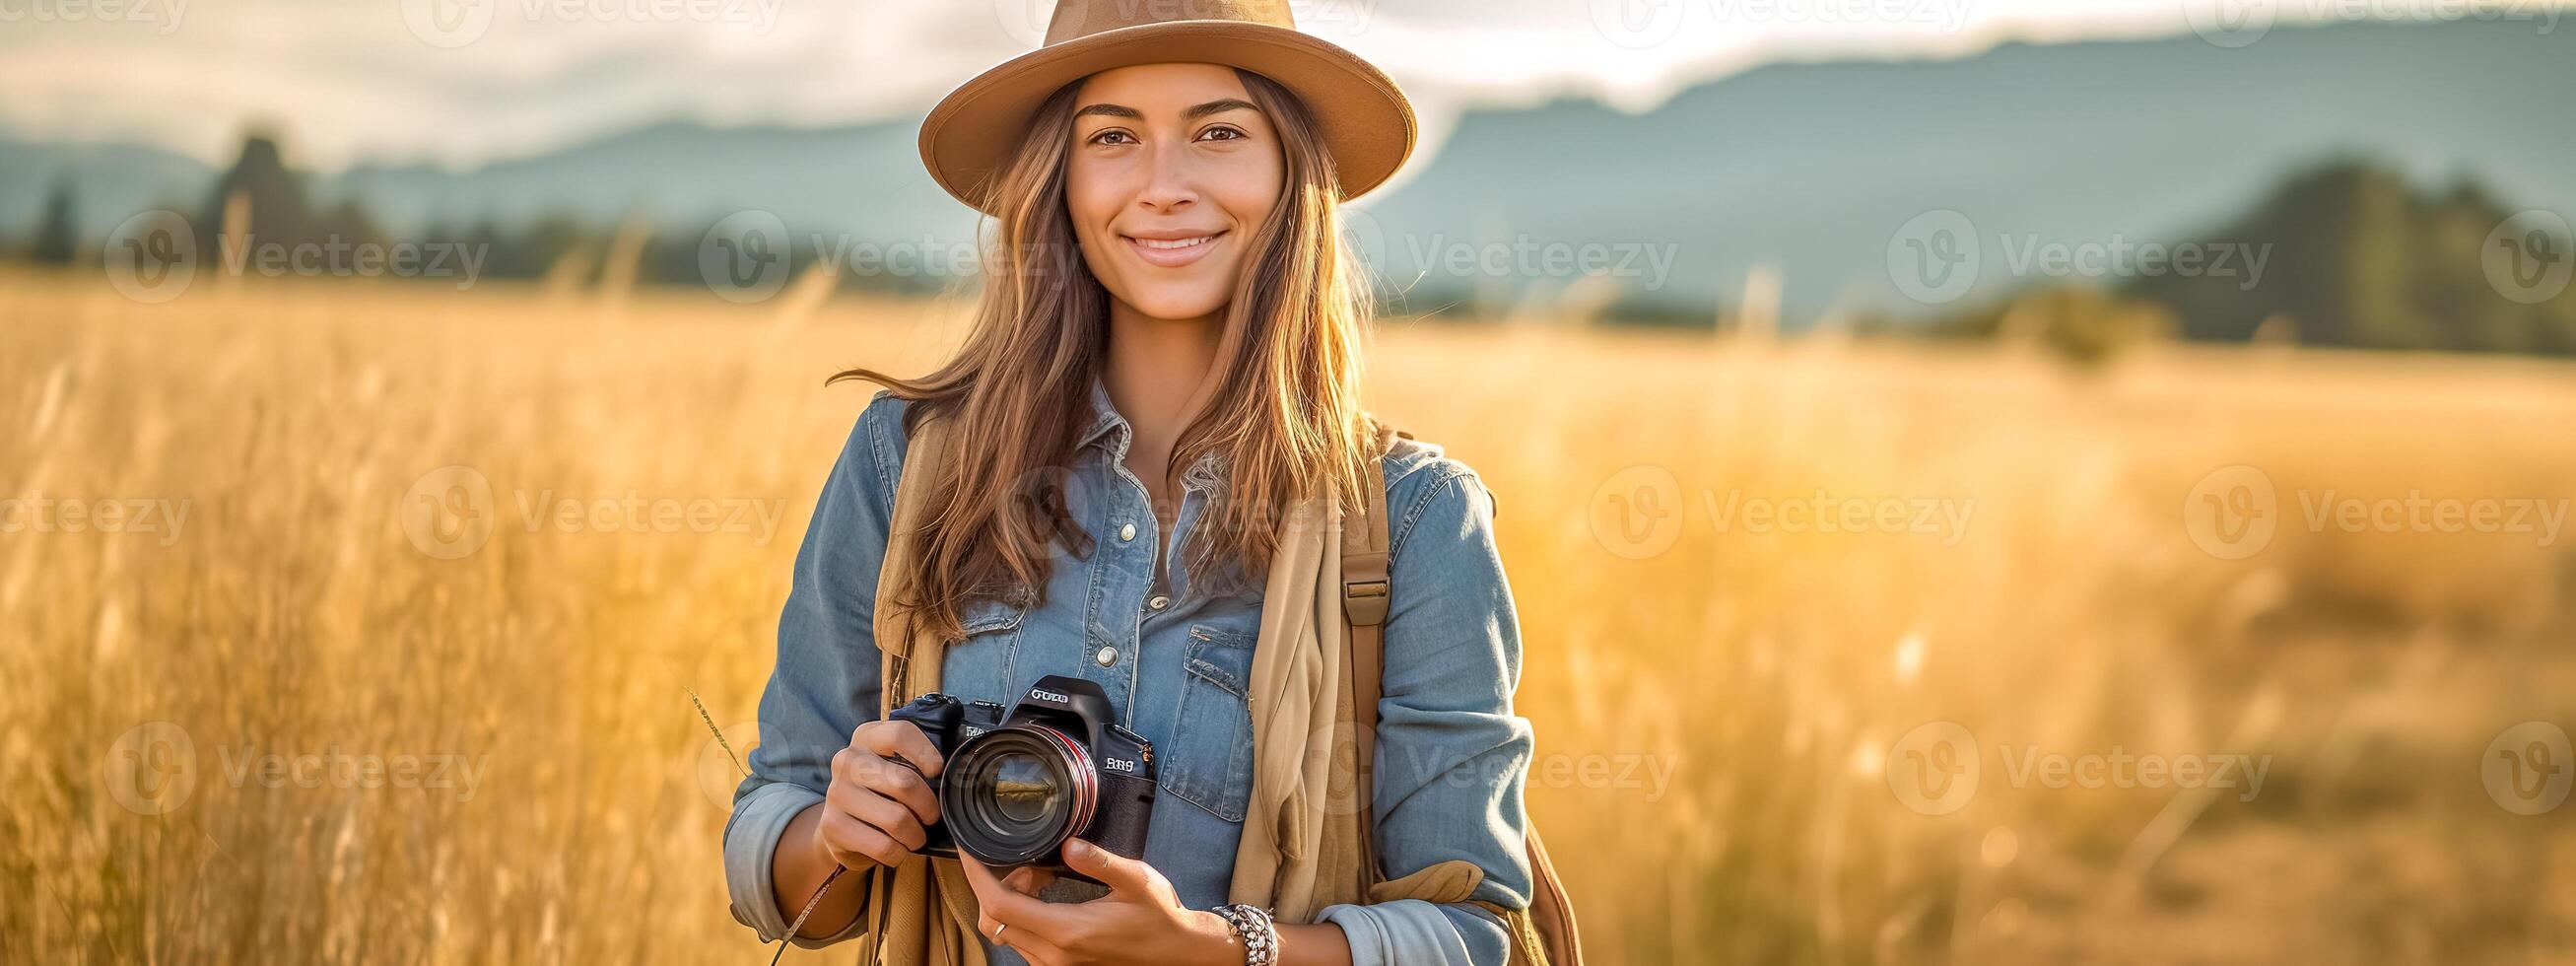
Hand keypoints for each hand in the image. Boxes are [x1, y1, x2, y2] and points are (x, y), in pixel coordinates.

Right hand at [811, 719, 943, 870]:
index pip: (900, 733)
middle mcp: (847, 760)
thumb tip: (959, 773)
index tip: (937, 772)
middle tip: (931, 817)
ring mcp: (837, 792)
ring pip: (896, 818)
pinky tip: (895, 848)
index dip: (927, 754)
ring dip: (915, 835)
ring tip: (915, 836)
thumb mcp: (894, 768)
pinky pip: (883, 845)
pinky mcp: (832, 825)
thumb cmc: (880, 794)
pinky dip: (898, 853)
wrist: (840, 827)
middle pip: (904, 782)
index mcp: (866, 737)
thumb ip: (918, 762)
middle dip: (928, 807)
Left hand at [960, 838, 1239, 965]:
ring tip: (1038, 873)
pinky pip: (1022, 940)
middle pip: (993, 920)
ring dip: (1009, 898)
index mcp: (1067, 931)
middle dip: (994, 883)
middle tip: (1022, 860)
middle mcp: (1054, 955)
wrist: (1178, 953)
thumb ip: (1099, 861)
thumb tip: (1067, 846)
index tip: (971, 849)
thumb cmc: (1160, 918)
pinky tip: (1046, 891)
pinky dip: (1022, 913)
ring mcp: (1055, 965)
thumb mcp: (1137, 880)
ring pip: (1005, 931)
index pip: (1000, 905)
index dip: (977, 875)